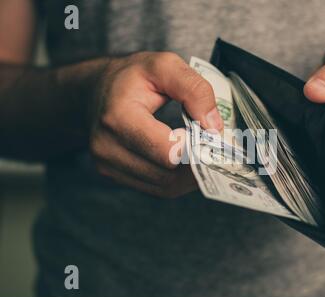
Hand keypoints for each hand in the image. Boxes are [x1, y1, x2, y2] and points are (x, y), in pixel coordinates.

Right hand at [89, 52, 222, 197]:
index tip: (210, 135)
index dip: (194, 148)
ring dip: (190, 176)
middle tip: (214, 149)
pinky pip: (156, 189)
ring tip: (203, 155)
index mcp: (118, 117)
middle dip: (197, 164)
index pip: (167, 151)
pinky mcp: (114, 175)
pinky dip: (178, 180)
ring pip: (164, 187)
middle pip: (168, 175)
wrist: (97, 89)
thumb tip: (214, 128)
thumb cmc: (132, 77)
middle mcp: (107, 147)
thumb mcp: (165, 66)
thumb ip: (195, 89)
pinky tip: (187, 163)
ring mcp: (107, 164)